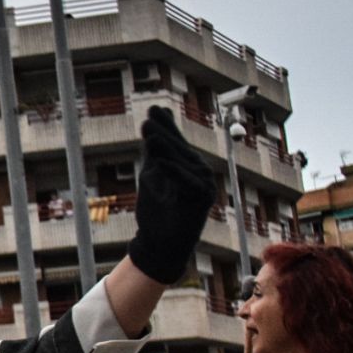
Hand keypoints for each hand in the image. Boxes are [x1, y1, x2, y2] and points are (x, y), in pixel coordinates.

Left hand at [126, 106, 215, 283]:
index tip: (154, 109)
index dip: (166, 126)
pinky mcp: (202, 200)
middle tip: (148, 117)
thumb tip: (152, 125)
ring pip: (183, 162)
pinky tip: (159, 161)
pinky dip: (173, 171)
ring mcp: (203, 185)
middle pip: (180, 149)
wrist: (161, 244)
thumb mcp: (152, 176)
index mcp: (187, 166)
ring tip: (149, 132)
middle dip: (164, 132)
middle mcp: (199, 173)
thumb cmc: (156, 211)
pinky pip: (187, 183)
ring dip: (166, 147)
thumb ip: (154, 153)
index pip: (176, 142)